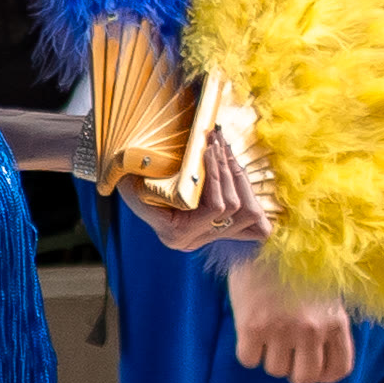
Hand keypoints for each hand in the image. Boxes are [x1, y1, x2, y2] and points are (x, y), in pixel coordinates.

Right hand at [120, 140, 270, 254]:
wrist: (132, 185)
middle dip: (229, 170)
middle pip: (236, 208)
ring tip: (225, 152)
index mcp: (175, 232)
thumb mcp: (129, 176)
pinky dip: (249, 197)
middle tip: (217, 142)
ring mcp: (209, 237)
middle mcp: (194, 240)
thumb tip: (142, 162)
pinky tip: (233, 172)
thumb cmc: (130, 178)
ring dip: (239, 178)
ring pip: (250, 213)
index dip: (217, 175)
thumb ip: (139, 174)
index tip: (209, 148)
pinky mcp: (221, 230)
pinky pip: (254, 222)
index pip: (215, 207)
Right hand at [222, 246, 354, 382]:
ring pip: (275, 369)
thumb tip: (317, 353)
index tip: (310, 366)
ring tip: (266, 335)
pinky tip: (250, 334)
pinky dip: (248, 351)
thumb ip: (326, 322)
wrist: (263, 239)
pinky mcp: (252, 327)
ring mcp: (282, 330)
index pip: (338, 369)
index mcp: (335, 322)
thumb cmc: (295, 264)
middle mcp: (312, 330)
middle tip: (285, 356)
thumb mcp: (325, 293)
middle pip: (305, 377)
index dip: (322, 374)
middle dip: (293, 371)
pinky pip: (249, 360)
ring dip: (269, 357)